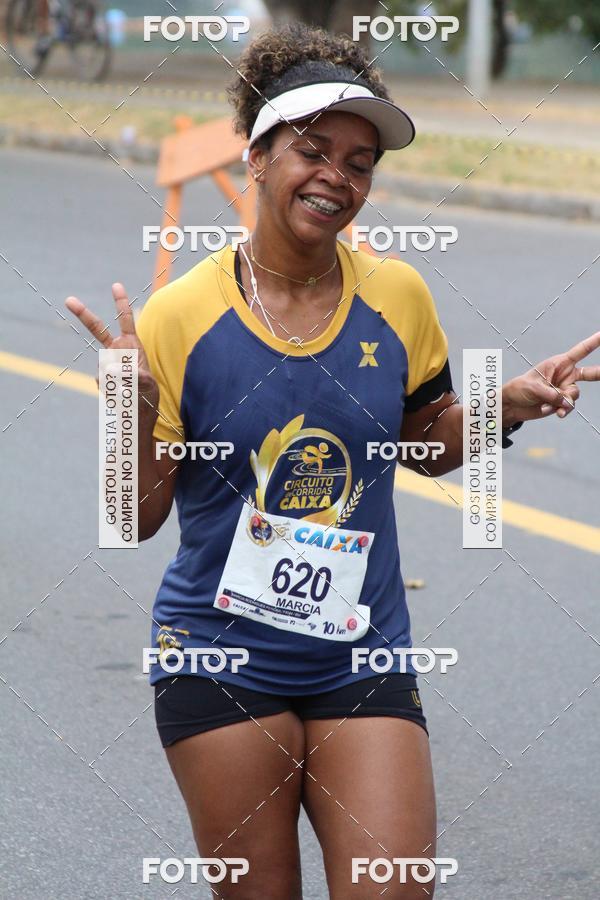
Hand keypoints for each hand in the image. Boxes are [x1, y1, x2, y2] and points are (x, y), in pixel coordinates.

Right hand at [65, 283, 158, 422]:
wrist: (137, 412)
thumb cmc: (147, 394)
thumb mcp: (147, 384)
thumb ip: (134, 375)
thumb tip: (110, 369)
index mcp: (130, 345)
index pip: (125, 320)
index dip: (121, 303)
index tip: (116, 285)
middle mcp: (116, 351)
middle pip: (96, 329)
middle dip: (83, 314)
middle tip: (68, 300)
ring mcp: (106, 364)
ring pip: (104, 366)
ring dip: (118, 379)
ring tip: (130, 389)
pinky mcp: (100, 378)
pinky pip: (101, 381)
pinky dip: (111, 390)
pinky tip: (120, 394)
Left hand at [502, 330, 599, 424]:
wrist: (512, 405)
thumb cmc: (519, 388)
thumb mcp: (534, 387)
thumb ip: (552, 394)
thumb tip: (567, 403)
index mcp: (558, 363)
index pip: (580, 351)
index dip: (593, 342)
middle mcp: (565, 375)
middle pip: (589, 373)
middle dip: (599, 373)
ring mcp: (564, 389)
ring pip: (574, 395)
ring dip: (563, 401)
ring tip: (548, 404)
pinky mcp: (561, 402)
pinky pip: (569, 406)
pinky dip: (563, 410)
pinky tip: (556, 413)